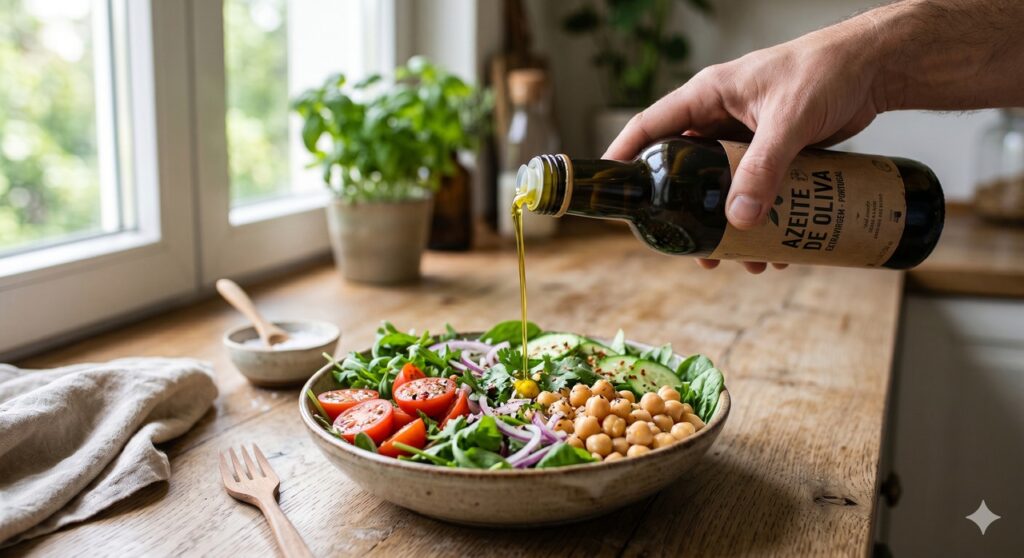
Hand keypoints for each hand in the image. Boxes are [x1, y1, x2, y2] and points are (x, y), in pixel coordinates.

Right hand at [604, 27, 885, 272]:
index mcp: (708, 94)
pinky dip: (758, 218)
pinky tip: (772, 245)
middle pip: (683, 168)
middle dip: (682, 211)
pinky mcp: (773, 151)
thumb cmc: (828, 70)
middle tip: (686, 246)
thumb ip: (764, 168)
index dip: (624, 156)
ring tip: (739, 259)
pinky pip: (753, 190)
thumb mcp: (789, 120)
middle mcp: (720, 116)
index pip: (650, 126)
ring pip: (720, 187)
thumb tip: (740, 220)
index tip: (609, 189)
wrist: (877, 67)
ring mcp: (745, 136)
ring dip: (725, 224)